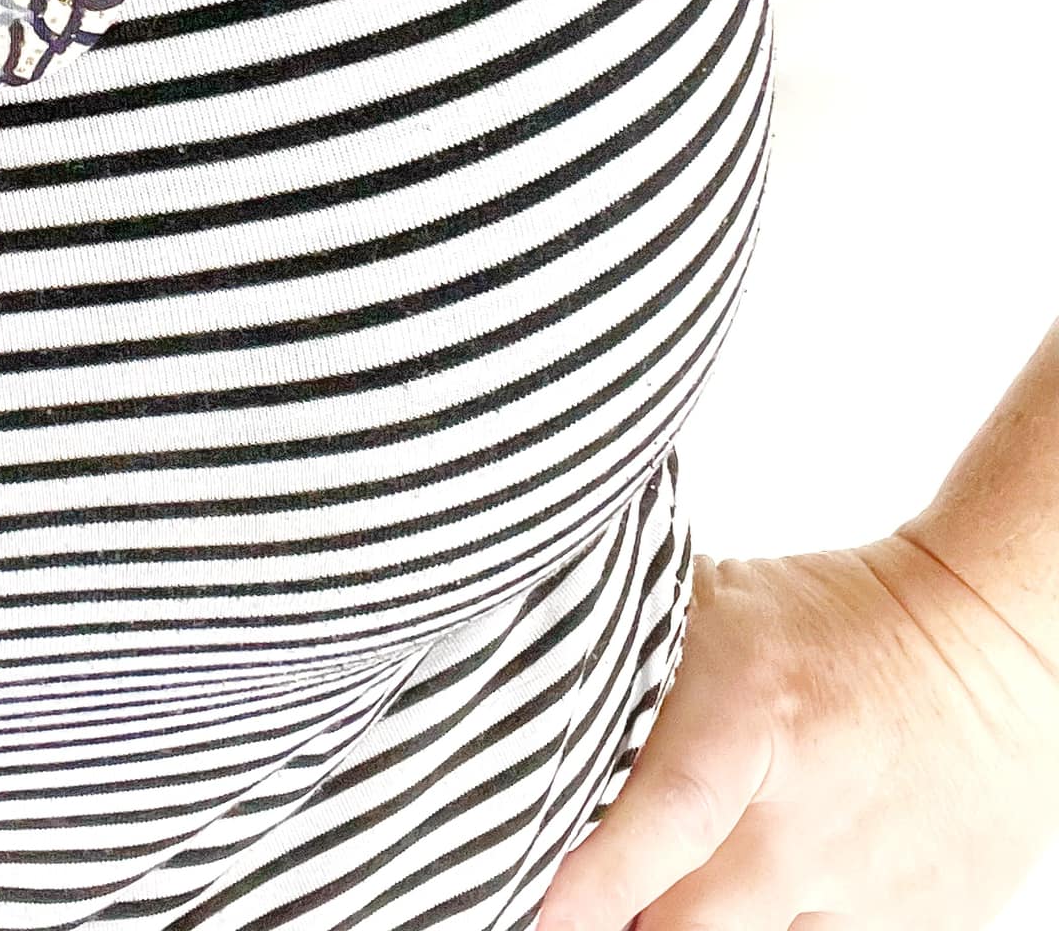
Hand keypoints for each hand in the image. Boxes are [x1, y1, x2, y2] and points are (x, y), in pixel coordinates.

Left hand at [536, 534, 1058, 929]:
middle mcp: (812, 812)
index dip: (596, 881)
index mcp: (751, 715)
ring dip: (693, 925)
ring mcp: (870, 882)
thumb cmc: (825, 616)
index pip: (662, 818)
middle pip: (690, 921)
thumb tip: (516, 677)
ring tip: (662, 887)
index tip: (544, 915)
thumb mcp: (714, 606)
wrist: (987, 645)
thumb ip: (624, 652)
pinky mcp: (918, 925)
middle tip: (574, 903)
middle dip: (626, 920)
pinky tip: (744, 889)